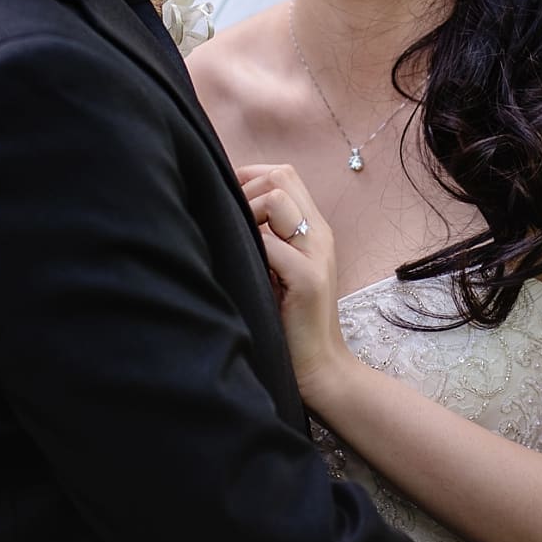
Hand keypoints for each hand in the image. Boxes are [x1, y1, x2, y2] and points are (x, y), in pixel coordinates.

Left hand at [236, 162, 348, 402]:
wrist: (320, 367)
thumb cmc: (288, 320)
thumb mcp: (276, 270)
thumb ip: (262, 239)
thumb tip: (221, 211)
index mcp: (312, 230)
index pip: (283, 174)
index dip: (248, 176)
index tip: (226, 200)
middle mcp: (318, 235)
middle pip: (280, 176)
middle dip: (244, 189)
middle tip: (228, 223)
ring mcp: (316, 255)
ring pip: (276, 197)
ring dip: (246, 212)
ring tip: (238, 244)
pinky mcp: (307, 279)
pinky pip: (270, 242)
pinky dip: (250, 245)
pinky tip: (243, 266)